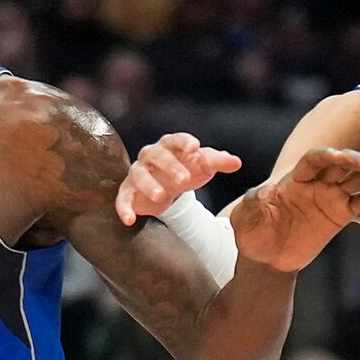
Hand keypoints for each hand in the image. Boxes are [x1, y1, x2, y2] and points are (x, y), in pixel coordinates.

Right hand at [114, 132, 241, 224]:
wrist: (166, 189)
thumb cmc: (185, 170)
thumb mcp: (203, 167)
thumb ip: (218, 162)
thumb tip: (236, 162)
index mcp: (170, 146)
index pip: (176, 139)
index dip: (184, 142)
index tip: (195, 147)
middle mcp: (151, 156)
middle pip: (158, 156)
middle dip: (170, 167)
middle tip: (184, 180)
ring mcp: (137, 173)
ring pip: (139, 175)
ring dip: (149, 185)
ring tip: (160, 196)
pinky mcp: (127, 192)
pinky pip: (122, 198)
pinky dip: (124, 208)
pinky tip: (130, 220)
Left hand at [229, 147, 359, 274]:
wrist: (265, 258)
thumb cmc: (251, 233)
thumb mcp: (244, 217)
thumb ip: (253, 202)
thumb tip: (264, 191)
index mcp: (294, 178)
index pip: (314, 160)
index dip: (327, 156)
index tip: (339, 156)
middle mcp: (316, 182)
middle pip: (343, 164)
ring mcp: (331, 196)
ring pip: (358, 180)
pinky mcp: (340, 214)